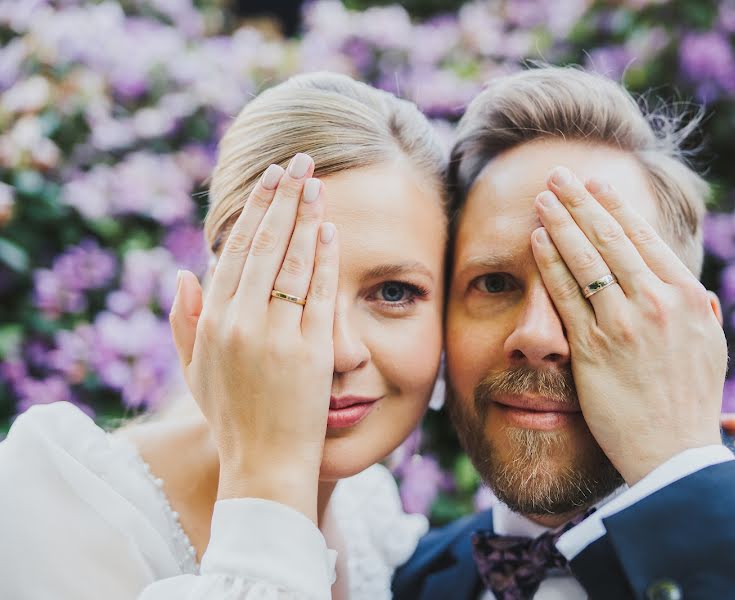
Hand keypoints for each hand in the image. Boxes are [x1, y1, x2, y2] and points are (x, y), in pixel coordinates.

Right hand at [168, 154, 337, 521]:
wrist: (265, 465)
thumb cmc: (232, 417)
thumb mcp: (196, 372)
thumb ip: (185, 321)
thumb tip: (184, 271)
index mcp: (213, 322)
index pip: (235, 251)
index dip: (254, 210)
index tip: (269, 179)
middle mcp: (242, 322)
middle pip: (265, 244)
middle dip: (283, 197)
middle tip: (299, 162)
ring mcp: (277, 336)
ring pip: (294, 261)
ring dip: (306, 216)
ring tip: (317, 183)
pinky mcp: (312, 350)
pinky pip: (321, 293)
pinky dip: (326, 258)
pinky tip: (331, 229)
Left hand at [531, 166, 727, 485]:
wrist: (673, 453)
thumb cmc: (692, 403)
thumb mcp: (710, 350)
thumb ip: (702, 313)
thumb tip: (699, 289)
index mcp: (689, 298)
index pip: (645, 238)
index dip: (616, 207)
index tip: (597, 185)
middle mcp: (658, 303)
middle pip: (611, 238)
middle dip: (581, 201)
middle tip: (559, 174)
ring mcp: (624, 323)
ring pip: (586, 258)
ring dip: (560, 222)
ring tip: (542, 197)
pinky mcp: (594, 347)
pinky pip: (566, 295)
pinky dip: (550, 263)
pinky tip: (537, 240)